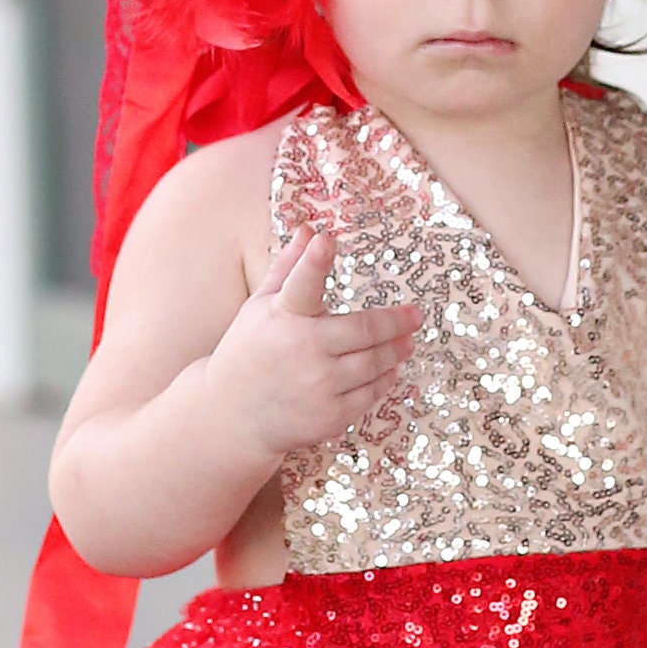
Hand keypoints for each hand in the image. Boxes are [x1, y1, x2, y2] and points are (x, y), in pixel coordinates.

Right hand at [203, 229, 418, 461]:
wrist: (231, 418)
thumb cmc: (248, 354)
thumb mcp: (260, 308)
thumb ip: (288, 269)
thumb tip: (309, 230)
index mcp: (281, 316)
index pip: (301, 284)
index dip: (313, 262)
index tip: (325, 240)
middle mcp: (300, 349)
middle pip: (363, 330)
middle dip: (395, 322)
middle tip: (415, 316)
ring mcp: (317, 385)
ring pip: (373, 363)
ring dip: (395, 350)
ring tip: (407, 341)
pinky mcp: (329, 416)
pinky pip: (369, 394)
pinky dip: (384, 379)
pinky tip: (390, 369)